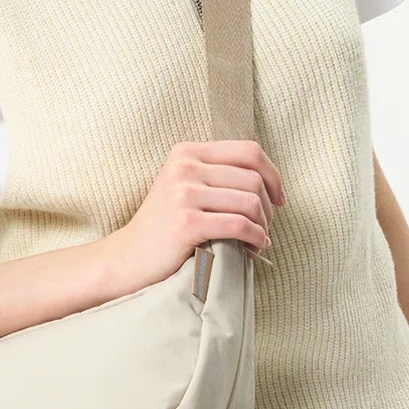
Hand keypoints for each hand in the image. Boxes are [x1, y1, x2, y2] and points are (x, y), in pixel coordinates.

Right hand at [103, 137, 284, 294]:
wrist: (128, 258)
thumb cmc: (165, 227)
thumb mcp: (186, 187)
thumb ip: (219, 175)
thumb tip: (270, 179)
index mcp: (187, 152)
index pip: (248, 151)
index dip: (273, 175)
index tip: (279, 199)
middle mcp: (185, 166)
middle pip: (253, 179)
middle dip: (269, 208)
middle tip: (266, 229)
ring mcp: (183, 193)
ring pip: (250, 202)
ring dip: (263, 226)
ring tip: (259, 241)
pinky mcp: (186, 222)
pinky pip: (239, 225)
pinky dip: (255, 239)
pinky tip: (253, 249)